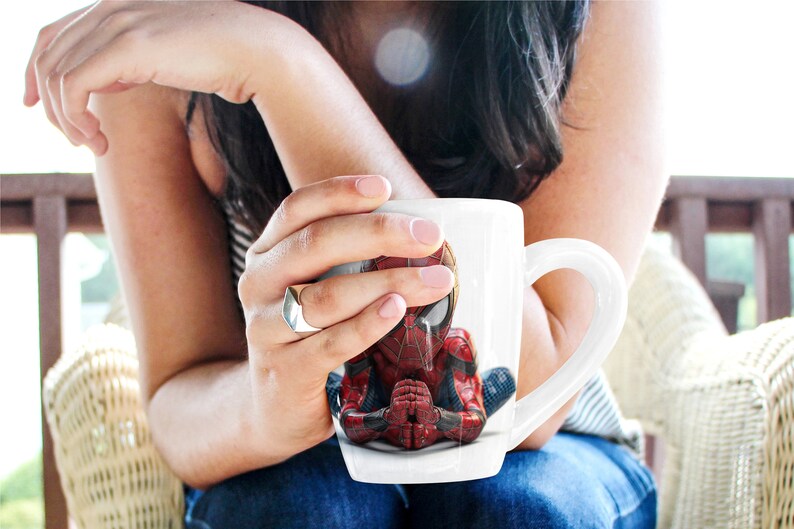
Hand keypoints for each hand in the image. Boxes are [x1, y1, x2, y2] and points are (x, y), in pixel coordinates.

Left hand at [23, 0, 296, 154]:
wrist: (259, 51)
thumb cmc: (224, 59)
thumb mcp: (167, 54)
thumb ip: (134, 58)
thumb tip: (112, 80)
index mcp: (117, 3)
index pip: (52, 34)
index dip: (35, 71)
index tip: (34, 104)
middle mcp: (109, 6)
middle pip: (47, 57)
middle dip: (51, 106)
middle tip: (79, 140)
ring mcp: (117, 22)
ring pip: (56, 75)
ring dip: (65, 120)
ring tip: (92, 145)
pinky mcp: (127, 47)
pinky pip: (73, 87)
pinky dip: (76, 119)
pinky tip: (99, 141)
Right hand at [239, 175, 454, 453]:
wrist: (275, 409)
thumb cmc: (314, 335)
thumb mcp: (320, 288)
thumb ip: (353, 258)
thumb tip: (424, 232)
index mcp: (268, 253)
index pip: (297, 209)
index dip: (339, 193)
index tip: (384, 187)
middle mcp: (259, 284)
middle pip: (315, 244)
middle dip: (378, 233)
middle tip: (430, 235)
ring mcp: (266, 329)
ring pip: (327, 295)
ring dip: (387, 282)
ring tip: (437, 280)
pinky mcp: (285, 371)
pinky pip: (330, 343)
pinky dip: (367, 324)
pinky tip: (397, 310)